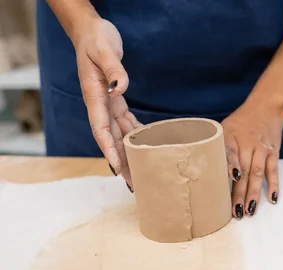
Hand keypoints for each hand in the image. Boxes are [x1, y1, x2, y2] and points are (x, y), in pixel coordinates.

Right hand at [73, 18, 140, 186]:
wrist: (92, 31)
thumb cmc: (97, 39)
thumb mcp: (105, 49)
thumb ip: (113, 68)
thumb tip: (120, 87)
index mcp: (94, 96)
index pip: (100, 129)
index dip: (109, 150)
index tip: (116, 168)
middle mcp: (100, 104)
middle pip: (110, 139)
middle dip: (121, 162)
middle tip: (133, 183)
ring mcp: (108, 103)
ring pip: (119, 134)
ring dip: (129, 154)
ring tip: (141, 173)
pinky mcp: (116, 100)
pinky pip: (127, 122)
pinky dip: (136, 135)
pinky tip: (148, 146)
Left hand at [221, 101, 282, 217]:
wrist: (266, 106)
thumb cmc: (240, 122)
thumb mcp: (225, 128)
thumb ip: (218, 148)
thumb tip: (203, 174)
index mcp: (231, 137)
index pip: (229, 153)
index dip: (230, 166)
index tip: (231, 180)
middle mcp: (248, 143)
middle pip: (243, 171)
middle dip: (240, 193)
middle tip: (236, 212)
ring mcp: (262, 148)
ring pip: (258, 174)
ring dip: (254, 193)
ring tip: (250, 211)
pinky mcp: (274, 152)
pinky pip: (273, 170)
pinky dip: (274, 184)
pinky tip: (272, 198)